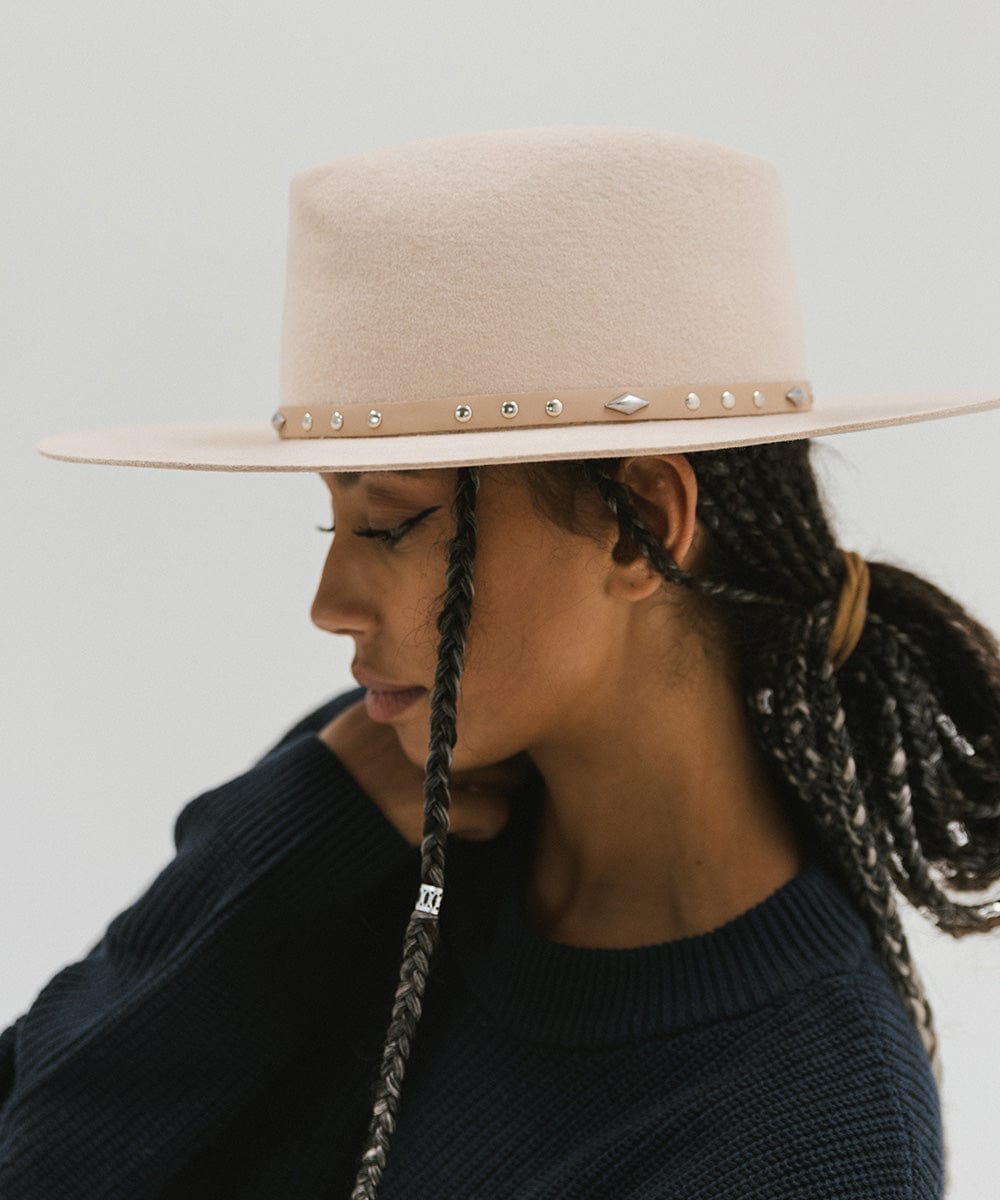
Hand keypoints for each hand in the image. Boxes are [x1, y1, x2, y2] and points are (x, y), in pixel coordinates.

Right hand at [317, 697, 536, 848]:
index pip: (477, 690)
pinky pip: (497, 812)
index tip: (480, 737)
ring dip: (498, 789)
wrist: (300, 821)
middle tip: (484, 775)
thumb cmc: (333, 774)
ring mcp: (428, 764)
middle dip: (501, 753)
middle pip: (502, 727)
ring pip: (509, 771)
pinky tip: (464, 829)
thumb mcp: (366, 720)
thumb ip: (406, 706)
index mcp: (408, 696)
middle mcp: (423, 722)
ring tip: (471, 800)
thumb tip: (453, 696)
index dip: (487, 716)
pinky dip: (486, 825)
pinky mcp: (432, 807)